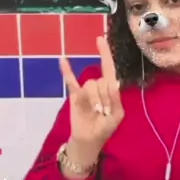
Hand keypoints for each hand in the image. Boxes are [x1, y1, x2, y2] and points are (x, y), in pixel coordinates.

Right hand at [59, 36, 123, 152]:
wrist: (89, 140)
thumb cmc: (105, 128)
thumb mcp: (117, 115)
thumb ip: (115, 98)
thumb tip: (112, 82)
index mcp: (110, 89)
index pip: (108, 68)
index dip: (105, 53)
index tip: (99, 39)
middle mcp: (98, 86)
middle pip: (102, 81)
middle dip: (105, 98)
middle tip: (104, 112)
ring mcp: (85, 90)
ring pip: (91, 85)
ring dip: (95, 100)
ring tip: (95, 112)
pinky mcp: (75, 96)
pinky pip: (71, 81)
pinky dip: (66, 71)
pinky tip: (63, 60)